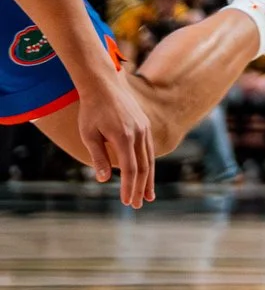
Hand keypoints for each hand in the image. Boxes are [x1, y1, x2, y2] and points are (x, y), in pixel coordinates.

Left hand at [74, 81, 153, 207]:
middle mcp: (139, 134)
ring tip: (148, 195)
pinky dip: (148, 164)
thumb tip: (104, 179)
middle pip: (144, 167)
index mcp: (125, 138)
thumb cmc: (91, 111)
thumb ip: (98, 157)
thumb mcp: (89, 135)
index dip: (129, 187)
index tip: (127, 202)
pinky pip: (149, 149)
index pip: (130, 169)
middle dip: (142, 188)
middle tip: (138, 204)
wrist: (103, 85)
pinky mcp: (145, 125)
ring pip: (150, 159)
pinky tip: (146, 173)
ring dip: (149, 179)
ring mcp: (144, 129)